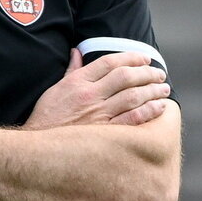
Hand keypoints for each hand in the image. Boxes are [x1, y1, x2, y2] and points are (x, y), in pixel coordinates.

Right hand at [23, 49, 169, 129]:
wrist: (38, 148)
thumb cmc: (46, 118)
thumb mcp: (55, 89)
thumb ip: (71, 71)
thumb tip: (77, 52)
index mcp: (77, 82)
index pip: (109, 62)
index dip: (130, 57)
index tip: (144, 58)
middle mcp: (90, 96)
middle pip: (125, 77)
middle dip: (146, 72)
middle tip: (159, 73)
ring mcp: (98, 115)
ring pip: (132, 96)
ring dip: (152, 90)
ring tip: (163, 88)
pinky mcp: (105, 134)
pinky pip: (132, 119)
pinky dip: (149, 111)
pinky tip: (159, 107)